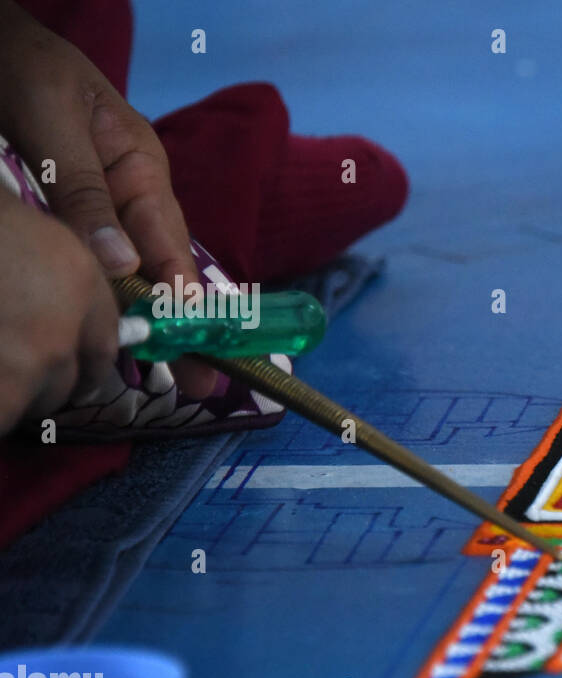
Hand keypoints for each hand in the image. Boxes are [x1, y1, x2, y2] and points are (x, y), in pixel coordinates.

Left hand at [0, 1, 215, 397]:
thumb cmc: (16, 62)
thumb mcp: (48, 119)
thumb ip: (82, 189)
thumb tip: (120, 265)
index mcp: (141, 168)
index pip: (171, 245)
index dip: (183, 300)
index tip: (192, 345)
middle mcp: (130, 195)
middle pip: (161, 271)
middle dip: (181, 328)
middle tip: (198, 385)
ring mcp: (102, 207)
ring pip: (130, 275)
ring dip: (143, 324)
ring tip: (165, 376)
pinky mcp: (69, 215)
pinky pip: (94, 264)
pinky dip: (106, 301)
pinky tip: (112, 334)